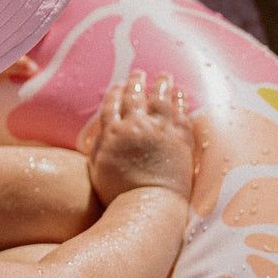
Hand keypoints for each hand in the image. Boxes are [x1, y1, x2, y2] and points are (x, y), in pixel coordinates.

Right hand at [79, 71, 194, 205]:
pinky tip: (180, 92)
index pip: (113, 105)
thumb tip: (100, 134)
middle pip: (135, 97)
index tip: (119, 84)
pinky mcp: (180, 140)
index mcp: (113, 133)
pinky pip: (181, 113)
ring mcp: (160, 131)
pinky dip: (180, 100)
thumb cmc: (118, 193)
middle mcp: (136, 127)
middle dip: (136, 82)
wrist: (147, 205)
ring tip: (163, 76)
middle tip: (139, 73)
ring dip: (161, 85)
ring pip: (160, 99)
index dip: (116, 93)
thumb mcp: (96, 169)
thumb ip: (97, 147)